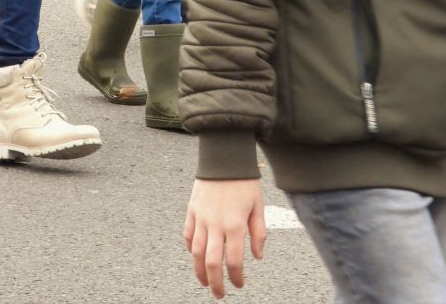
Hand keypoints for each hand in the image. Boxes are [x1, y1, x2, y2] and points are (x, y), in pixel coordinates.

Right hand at [184, 179, 265, 298]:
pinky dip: (189, 247)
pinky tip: (194, 255)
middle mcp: (215, 224)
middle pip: (211, 262)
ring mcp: (201, 217)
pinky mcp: (191, 209)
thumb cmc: (244, 180)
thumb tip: (256, 256)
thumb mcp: (259, 206)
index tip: (239, 284)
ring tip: (204, 281)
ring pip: (195, 252)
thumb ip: (259, 233)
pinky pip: (187, 233)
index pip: (233, 261)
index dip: (236, 277)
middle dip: (215, 283)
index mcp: (235, 225)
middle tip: (219, 294)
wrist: (224, 156)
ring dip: (199, 270)